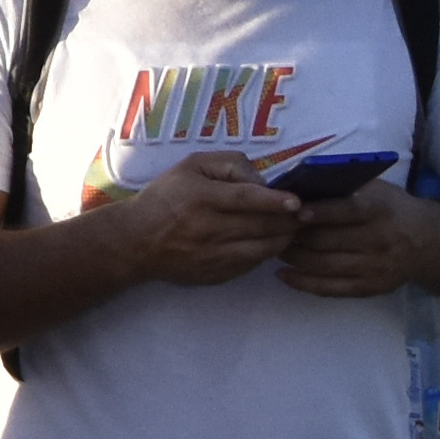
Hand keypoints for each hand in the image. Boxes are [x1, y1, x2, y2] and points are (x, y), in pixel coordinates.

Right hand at [101, 152, 305, 291]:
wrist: (135, 241)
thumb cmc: (165, 198)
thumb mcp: (189, 167)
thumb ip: (228, 164)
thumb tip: (262, 182)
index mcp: (200, 197)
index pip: (246, 199)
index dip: (275, 201)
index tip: (296, 202)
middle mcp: (207, 228)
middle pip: (261, 226)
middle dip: (288, 221)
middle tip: (304, 216)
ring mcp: (213, 255)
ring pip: (262, 249)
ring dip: (283, 239)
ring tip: (291, 229)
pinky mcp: (217, 274)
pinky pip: (252, 264)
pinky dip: (265, 253)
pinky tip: (267, 243)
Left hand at [280, 181, 439, 300]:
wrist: (428, 242)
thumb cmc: (389, 208)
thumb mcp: (374, 189)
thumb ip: (341, 186)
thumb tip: (296, 185)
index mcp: (379, 210)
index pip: (349, 211)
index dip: (322, 212)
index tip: (296, 212)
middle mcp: (380, 240)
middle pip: (329, 241)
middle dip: (295, 236)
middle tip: (270, 228)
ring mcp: (376, 268)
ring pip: (325, 266)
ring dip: (293, 258)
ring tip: (273, 246)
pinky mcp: (372, 288)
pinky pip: (332, 289)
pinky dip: (303, 283)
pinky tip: (283, 274)